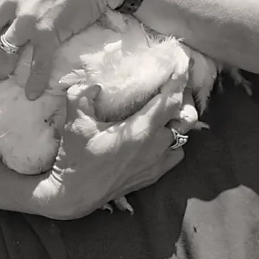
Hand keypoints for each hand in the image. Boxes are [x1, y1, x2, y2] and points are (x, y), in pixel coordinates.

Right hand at [32, 73, 189, 220]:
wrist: (73, 195)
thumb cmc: (75, 157)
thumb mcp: (75, 121)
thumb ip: (83, 94)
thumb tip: (95, 83)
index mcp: (140, 130)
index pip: (171, 100)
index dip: (179, 80)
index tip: (182, 63)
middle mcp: (155, 146)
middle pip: (185, 118)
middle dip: (184, 98)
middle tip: (175, 84)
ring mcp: (156, 163)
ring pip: (184, 138)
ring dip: (179, 121)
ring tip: (168, 108)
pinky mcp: (153, 176)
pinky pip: (175, 155)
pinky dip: (174, 142)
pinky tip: (160, 135)